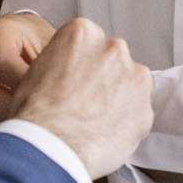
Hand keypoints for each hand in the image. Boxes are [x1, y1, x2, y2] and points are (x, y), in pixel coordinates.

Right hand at [0, 12, 55, 138]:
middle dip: (20, 113)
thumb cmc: (40, 43)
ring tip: (37, 134)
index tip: (50, 101)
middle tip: (46, 126)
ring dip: (10, 128)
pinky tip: (20, 135)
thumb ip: (55, 62)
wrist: (21, 40)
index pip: (3, 66)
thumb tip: (63, 92)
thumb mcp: (52, 44)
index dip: (27, 88)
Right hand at [4, 17, 152, 179]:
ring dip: (119, 98)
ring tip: (93, 121)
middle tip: (84, 102)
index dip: (81, 65)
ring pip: (131, 85)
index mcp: (84, 33)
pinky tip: (104, 134)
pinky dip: (126, 123)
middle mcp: (113, 48)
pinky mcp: (146, 108)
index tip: (76, 80)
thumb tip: (71, 70)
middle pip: (114, 60)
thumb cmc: (36, 116)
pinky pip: (138, 114)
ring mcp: (134, 78)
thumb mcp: (37, 70)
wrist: (48, 149)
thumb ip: (64, 60)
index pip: (90, 42)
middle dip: (104, 78)